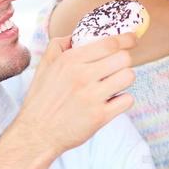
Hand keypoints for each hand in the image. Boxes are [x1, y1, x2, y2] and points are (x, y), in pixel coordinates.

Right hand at [16, 32, 136, 157]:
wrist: (37, 133)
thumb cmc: (41, 100)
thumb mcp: (44, 66)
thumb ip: (59, 45)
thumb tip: (76, 36)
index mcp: (70, 61)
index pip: (109, 43)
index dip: (126, 39)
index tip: (132, 39)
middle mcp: (82, 76)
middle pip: (124, 58)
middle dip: (124, 61)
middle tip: (117, 67)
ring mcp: (92, 97)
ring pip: (128, 77)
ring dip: (124, 80)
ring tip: (113, 85)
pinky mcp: (100, 116)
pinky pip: (127, 100)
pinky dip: (123, 100)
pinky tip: (111, 102)